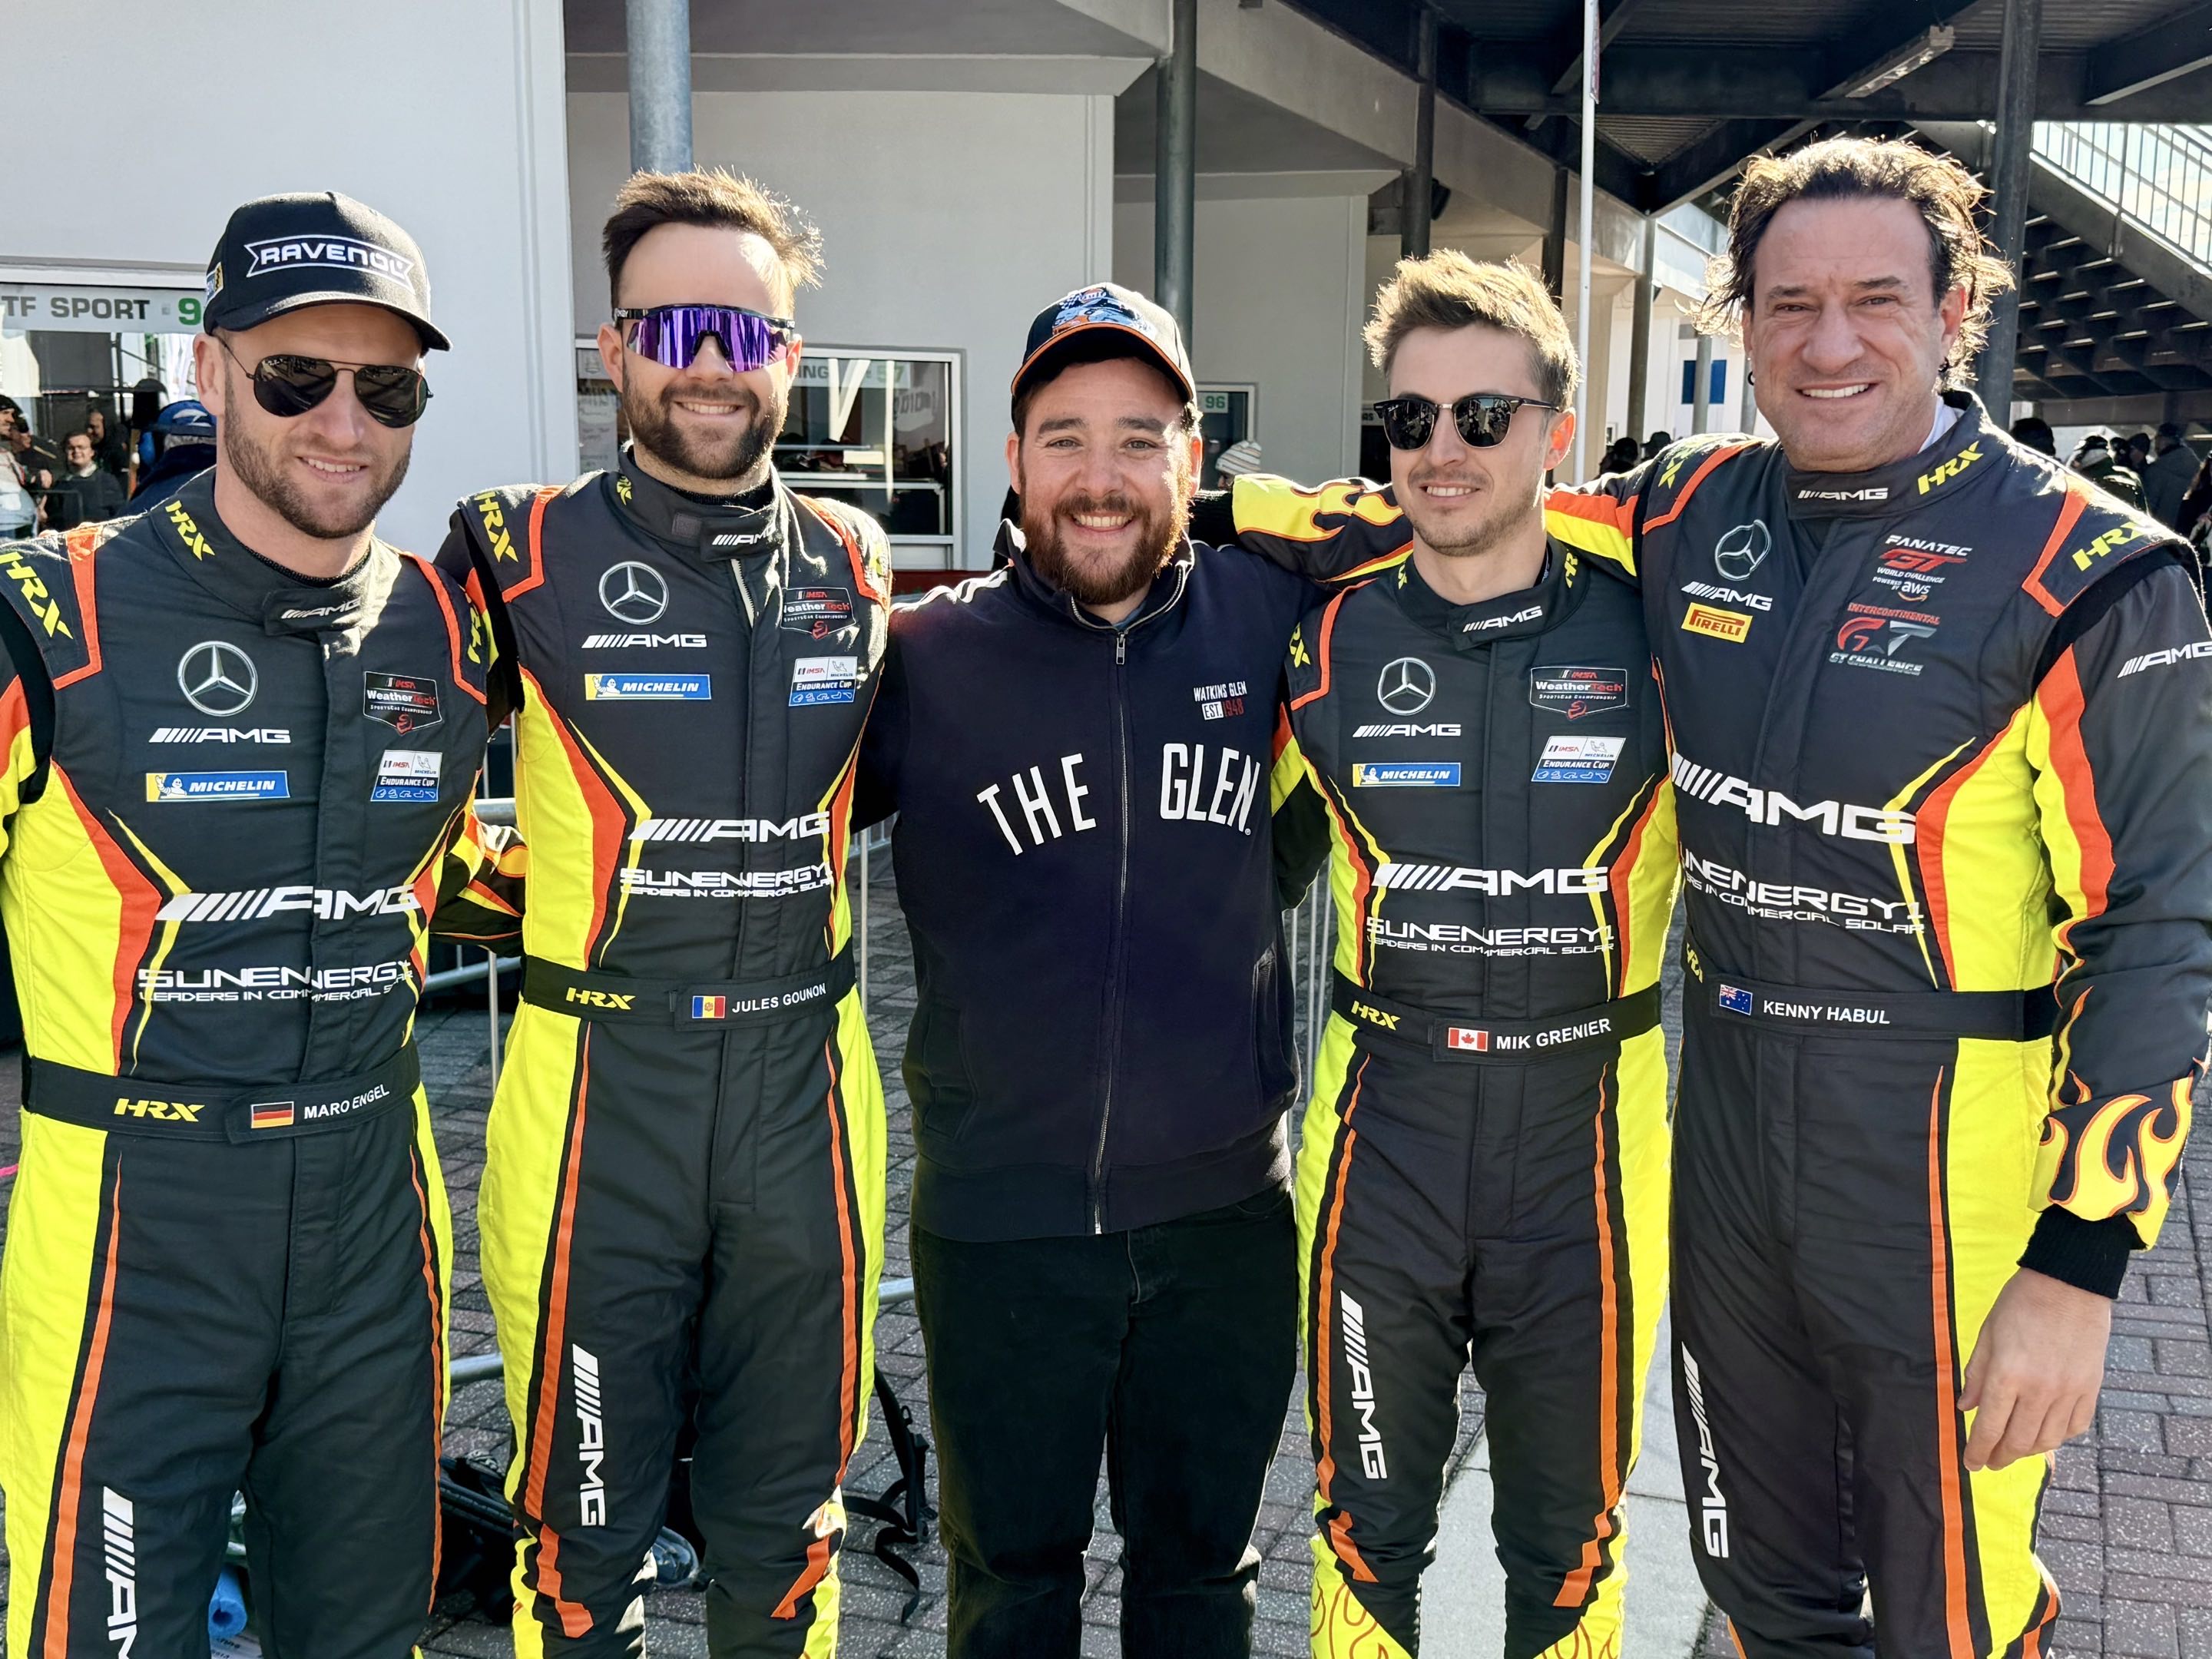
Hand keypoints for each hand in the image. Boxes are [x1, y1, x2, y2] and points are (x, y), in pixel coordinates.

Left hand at [1960, 1266, 2110, 1470]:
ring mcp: (2069, 1392)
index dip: (1978, 1450)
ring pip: (2048, 1439)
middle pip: (2019, 1441)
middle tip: (1991, 1462)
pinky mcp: (2090, 1389)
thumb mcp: (1988, 1335)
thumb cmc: (2021, 1303)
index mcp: (2008, 1375)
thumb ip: (1977, 1375)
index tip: (1971, 1463)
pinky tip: (2046, 1435)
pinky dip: (2058, 1437)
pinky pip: (2075, 1426)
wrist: (2069, 1283)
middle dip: (2001, 1457)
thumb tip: (1966, 1407)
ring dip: (2028, 1451)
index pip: (1990, 1427)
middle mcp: (2040, 1390)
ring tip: (2014, 1451)